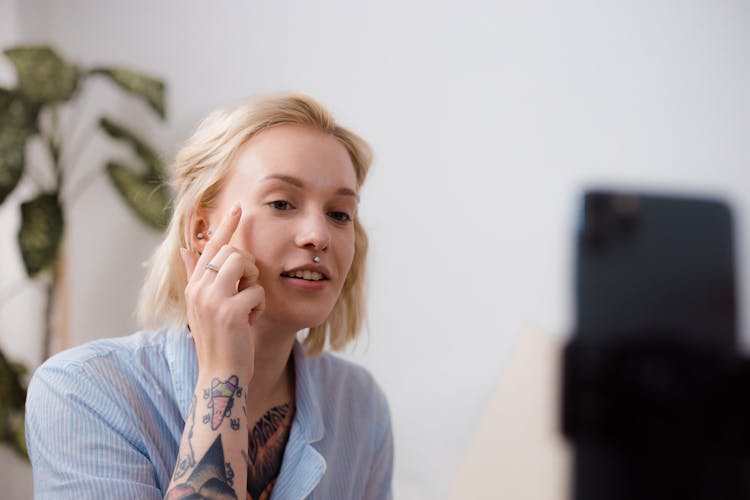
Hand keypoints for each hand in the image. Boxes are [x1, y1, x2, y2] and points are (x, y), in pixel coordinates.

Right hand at [180, 203, 263, 383]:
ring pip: (243, 264)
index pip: (210, 247)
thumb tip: (186, 248)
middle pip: (231, 252)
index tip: (238, 207)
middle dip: (248, 267)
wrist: (220, 375)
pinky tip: (250, 322)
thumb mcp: (205, 306)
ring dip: (253, 284)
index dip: (226, 226)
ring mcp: (212, 300)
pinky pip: (257, 291)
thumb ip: (197, 277)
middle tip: (248, 290)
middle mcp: (199, 289)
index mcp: (194, 286)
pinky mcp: (230, 311)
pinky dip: (259, 306)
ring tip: (247, 306)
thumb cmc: (219, 340)